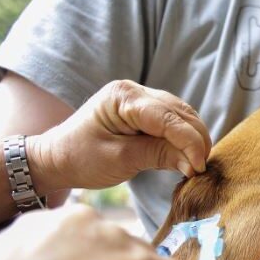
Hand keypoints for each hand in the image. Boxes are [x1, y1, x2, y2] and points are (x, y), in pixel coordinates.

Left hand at [28, 80, 211, 192]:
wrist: (56, 157)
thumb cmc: (80, 158)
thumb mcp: (119, 160)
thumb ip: (158, 156)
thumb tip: (194, 164)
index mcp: (123, 97)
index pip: (168, 117)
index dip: (189, 141)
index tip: (200, 166)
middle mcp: (135, 90)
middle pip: (179, 112)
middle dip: (196, 139)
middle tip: (202, 168)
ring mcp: (140, 98)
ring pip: (181, 114)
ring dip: (193, 138)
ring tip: (198, 164)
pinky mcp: (144, 110)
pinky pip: (173, 120)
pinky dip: (184, 136)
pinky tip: (188, 155)